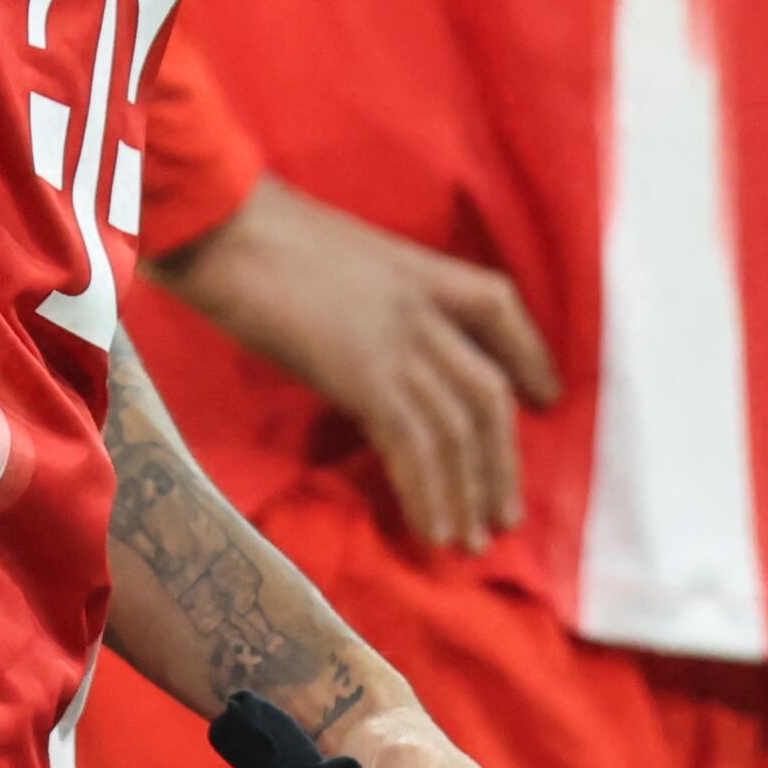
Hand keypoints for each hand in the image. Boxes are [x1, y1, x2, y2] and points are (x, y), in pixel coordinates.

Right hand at [150, 181, 558, 552]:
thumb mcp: (331, 255)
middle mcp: (423, 307)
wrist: (222, 225)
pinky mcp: (367, 376)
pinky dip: (430, 495)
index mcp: (418, 268)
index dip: (531, 356)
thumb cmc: (252, 232)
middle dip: (500, 460)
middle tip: (504, 515)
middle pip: (486, 391)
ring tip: (469, 542)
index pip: (500, 306)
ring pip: (459, 431)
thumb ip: (365, 299)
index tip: (545, 395)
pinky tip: (431, 530)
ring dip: (467, 494)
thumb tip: (361, 348)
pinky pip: (416, 448)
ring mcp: (400, 342)